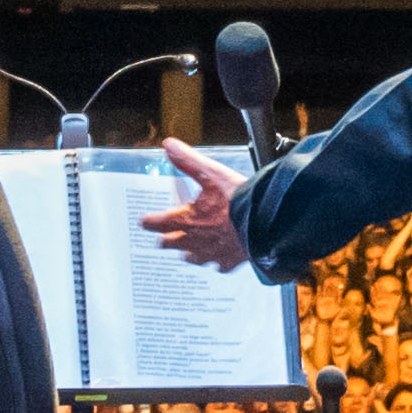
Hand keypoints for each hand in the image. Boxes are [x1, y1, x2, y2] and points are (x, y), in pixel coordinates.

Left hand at [140, 139, 249, 273]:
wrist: (267, 223)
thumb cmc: (240, 200)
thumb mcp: (211, 173)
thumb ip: (188, 161)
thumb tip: (169, 146)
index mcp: (187, 220)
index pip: (158, 223)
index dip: (149, 221)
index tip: (144, 221)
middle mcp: (195, 240)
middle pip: (170, 244)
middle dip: (166, 238)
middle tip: (163, 236)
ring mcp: (212, 254)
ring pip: (191, 258)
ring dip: (188, 251)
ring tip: (187, 249)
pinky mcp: (229, 262)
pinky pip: (217, 266)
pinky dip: (215, 261)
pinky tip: (218, 258)